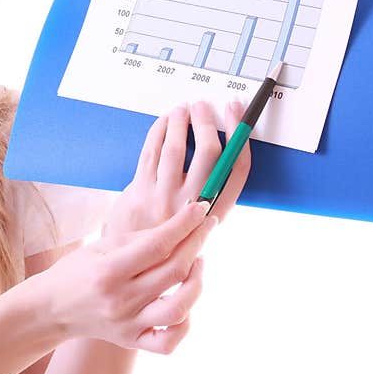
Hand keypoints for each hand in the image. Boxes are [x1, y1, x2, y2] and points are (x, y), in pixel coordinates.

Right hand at [33, 200, 217, 352]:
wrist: (51, 308)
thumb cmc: (77, 270)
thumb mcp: (100, 245)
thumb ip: (139, 240)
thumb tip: (178, 229)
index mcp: (107, 270)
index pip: (158, 245)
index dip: (184, 225)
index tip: (200, 209)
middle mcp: (120, 300)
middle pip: (174, 270)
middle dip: (197, 241)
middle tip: (206, 225)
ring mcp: (128, 324)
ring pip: (179, 307)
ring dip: (197, 281)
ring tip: (197, 262)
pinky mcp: (132, 341)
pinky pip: (169, 341)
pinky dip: (185, 323)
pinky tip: (184, 300)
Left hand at [104, 100, 251, 235]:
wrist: (131, 267)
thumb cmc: (165, 242)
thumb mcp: (197, 228)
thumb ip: (207, 199)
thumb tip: (212, 150)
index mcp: (215, 214)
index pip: (239, 170)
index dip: (241, 137)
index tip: (237, 113)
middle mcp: (194, 207)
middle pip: (210, 153)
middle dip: (207, 122)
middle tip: (204, 106)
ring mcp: (165, 199)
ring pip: (176, 148)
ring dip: (180, 122)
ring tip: (181, 110)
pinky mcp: (139, 193)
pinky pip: (151, 153)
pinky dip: (158, 132)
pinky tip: (162, 123)